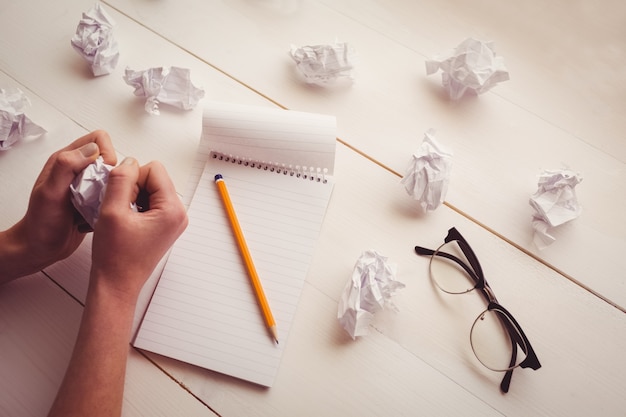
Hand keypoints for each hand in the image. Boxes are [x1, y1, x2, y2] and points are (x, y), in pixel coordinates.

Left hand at [0, 130, 115, 281]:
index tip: (104, 174)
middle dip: (114, 173)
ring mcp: (86, 185)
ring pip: (114, 176)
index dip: (107, 153)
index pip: (98, 140)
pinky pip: (113, 193)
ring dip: (115, 189)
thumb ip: (66, 166)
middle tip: (106, 191)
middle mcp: (77, 169)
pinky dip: (113, 201)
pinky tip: (102, 213)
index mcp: (65, 160)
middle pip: (109, 156)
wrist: (41, 248)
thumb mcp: (50, 192)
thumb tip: (92, 149)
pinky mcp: (94, 199)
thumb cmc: (41, 223)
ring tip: (104, 203)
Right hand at [90, 157, 187, 302]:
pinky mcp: (165, 225)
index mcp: (173, 209)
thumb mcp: (112, 211)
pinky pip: (150, 202)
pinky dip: (135, 205)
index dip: (131, 177)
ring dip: (133, 196)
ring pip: (151, 189)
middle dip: (134, 187)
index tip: (120, 198)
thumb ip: (120, 180)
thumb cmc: (115, 256)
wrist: (116, 284)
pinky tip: (125, 220)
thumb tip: (128, 162)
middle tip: (120, 209)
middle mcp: (179, 214)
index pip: (154, 169)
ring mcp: (173, 220)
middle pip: (155, 177)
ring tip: (122, 217)